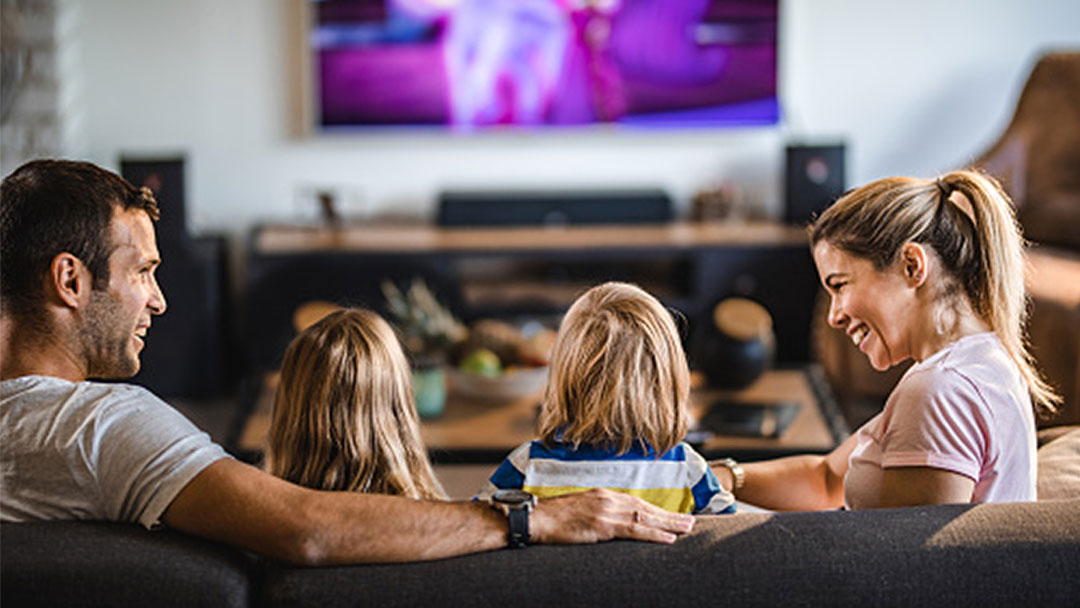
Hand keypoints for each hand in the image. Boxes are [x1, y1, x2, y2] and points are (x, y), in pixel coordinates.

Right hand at [530, 488, 693, 544]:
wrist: (537, 518)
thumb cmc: (555, 518)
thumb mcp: (582, 509)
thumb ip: (600, 512)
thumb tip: (615, 522)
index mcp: (604, 495)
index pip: (637, 502)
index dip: (657, 510)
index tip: (673, 516)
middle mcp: (608, 499)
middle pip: (646, 507)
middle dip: (670, 516)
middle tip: (691, 521)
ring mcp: (606, 511)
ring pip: (644, 517)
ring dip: (668, 524)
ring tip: (686, 529)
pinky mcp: (602, 525)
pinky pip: (633, 530)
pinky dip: (652, 534)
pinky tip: (667, 538)